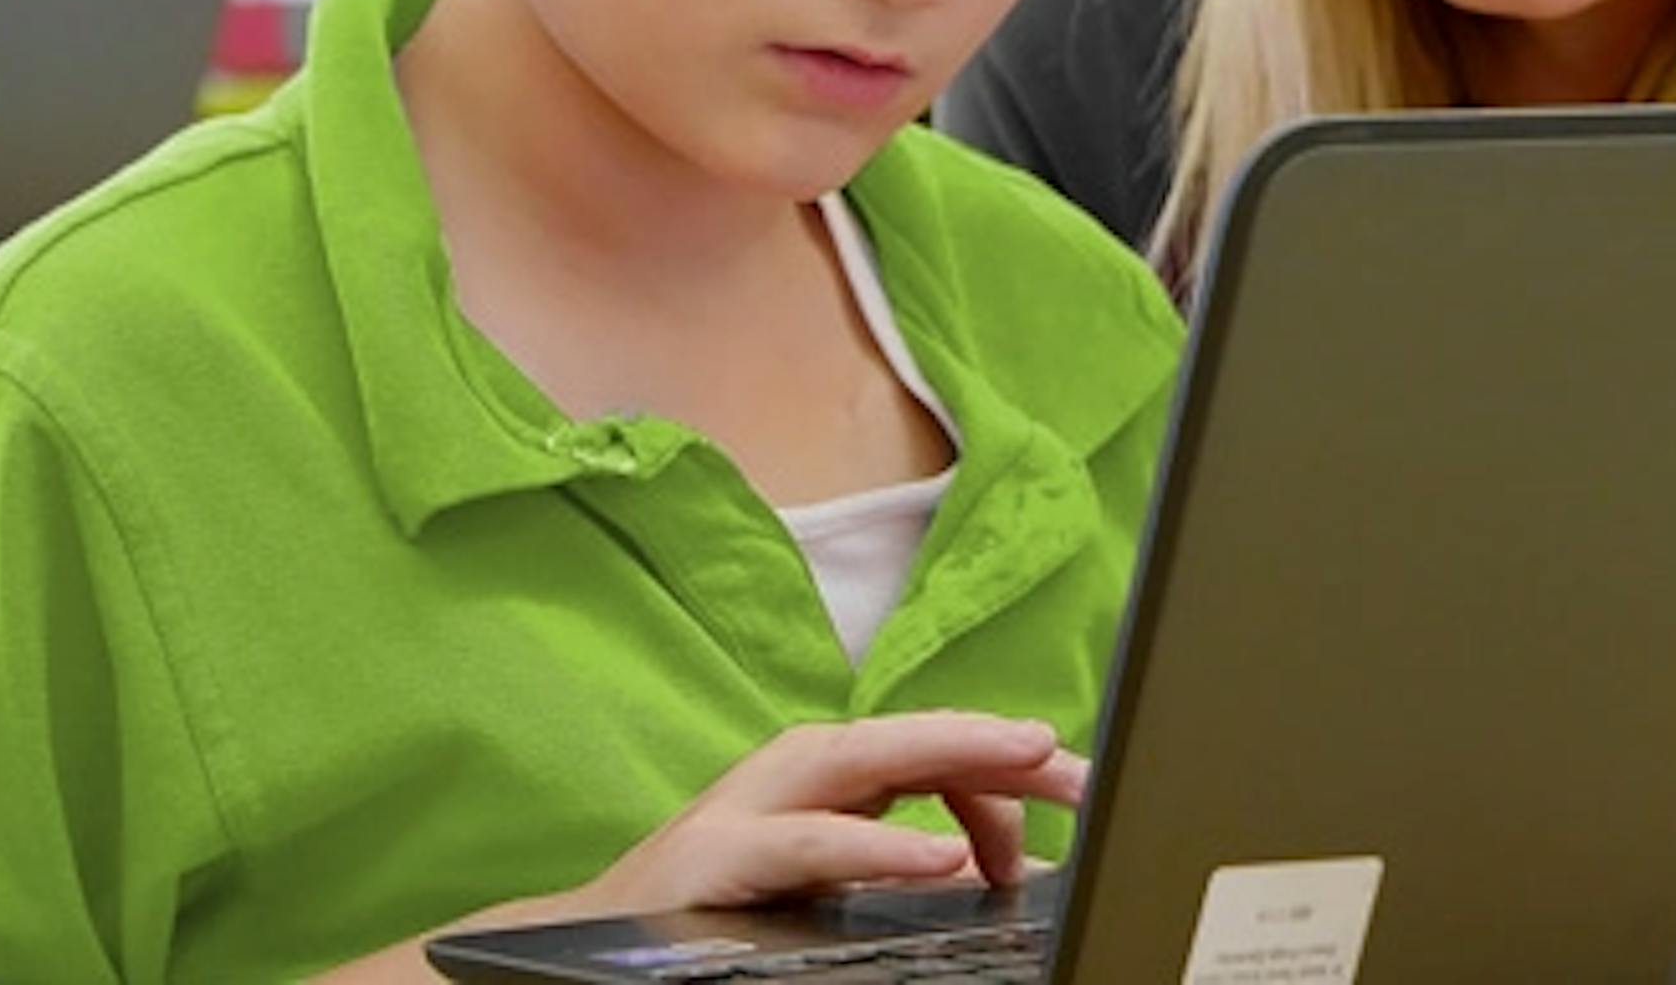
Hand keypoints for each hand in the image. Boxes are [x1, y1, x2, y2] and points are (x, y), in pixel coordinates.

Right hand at [600, 713, 1089, 912]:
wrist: (587, 938)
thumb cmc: (721, 904)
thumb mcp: (833, 877)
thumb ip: (906, 862)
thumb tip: (999, 869)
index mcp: (835, 774)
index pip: (942, 749)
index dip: (1014, 768)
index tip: (1080, 803)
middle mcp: (802, 769)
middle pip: (923, 737)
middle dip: (1010, 745)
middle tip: (1087, 768)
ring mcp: (757, 802)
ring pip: (871, 760)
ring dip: (960, 758)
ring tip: (1034, 762)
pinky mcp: (722, 854)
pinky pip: (815, 842)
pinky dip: (881, 843)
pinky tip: (939, 856)